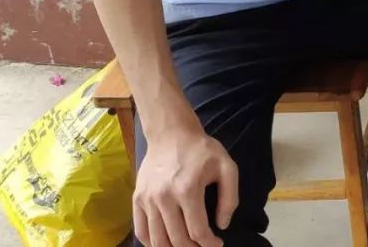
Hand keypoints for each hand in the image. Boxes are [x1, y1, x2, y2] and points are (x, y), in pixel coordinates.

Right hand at [133, 123, 238, 246]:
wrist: (171, 133)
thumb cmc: (201, 150)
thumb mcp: (226, 166)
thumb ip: (229, 197)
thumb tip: (222, 225)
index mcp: (188, 189)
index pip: (197, 231)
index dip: (209, 244)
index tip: (217, 244)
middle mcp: (164, 197)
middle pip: (177, 240)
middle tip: (202, 246)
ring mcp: (148, 199)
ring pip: (158, 240)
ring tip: (186, 246)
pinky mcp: (137, 199)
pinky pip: (141, 231)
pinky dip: (152, 244)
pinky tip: (165, 243)